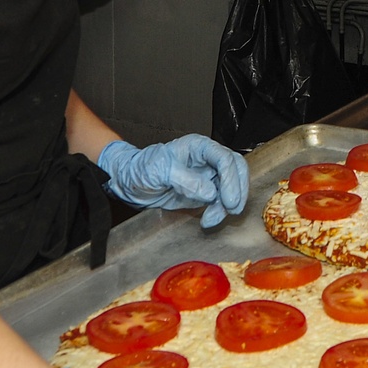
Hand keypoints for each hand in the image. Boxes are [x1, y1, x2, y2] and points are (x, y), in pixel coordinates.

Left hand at [98, 135, 248, 227]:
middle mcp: (206, 160)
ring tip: (211, 219)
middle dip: (237, 190)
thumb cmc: (141, 168)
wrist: (130, 184)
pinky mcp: (204, 193)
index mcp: (197, 147)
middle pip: (235, 170)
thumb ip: (185, 179)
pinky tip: (207, 220)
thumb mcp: (159, 171)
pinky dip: (218, 212)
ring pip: (231, 188)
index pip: (224, 158)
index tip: (229, 198)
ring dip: (226, 206)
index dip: (231, 178)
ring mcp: (207, 177)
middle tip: (231, 209)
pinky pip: (220, 202)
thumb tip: (210, 192)